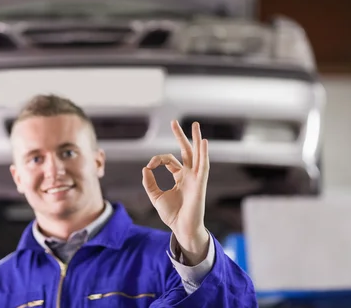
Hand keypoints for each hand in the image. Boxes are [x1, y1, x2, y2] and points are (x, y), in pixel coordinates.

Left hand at [142, 120, 209, 265]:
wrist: (182, 228)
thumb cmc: (172, 214)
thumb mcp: (155, 196)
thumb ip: (149, 182)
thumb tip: (145, 168)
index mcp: (179, 176)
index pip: (169, 159)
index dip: (157, 159)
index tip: (150, 166)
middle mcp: (188, 174)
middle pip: (186, 150)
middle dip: (180, 136)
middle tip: (174, 122)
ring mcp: (196, 178)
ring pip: (197, 154)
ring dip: (196, 139)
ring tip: (196, 125)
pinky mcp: (200, 183)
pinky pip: (204, 166)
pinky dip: (204, 153)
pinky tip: (203, 142)